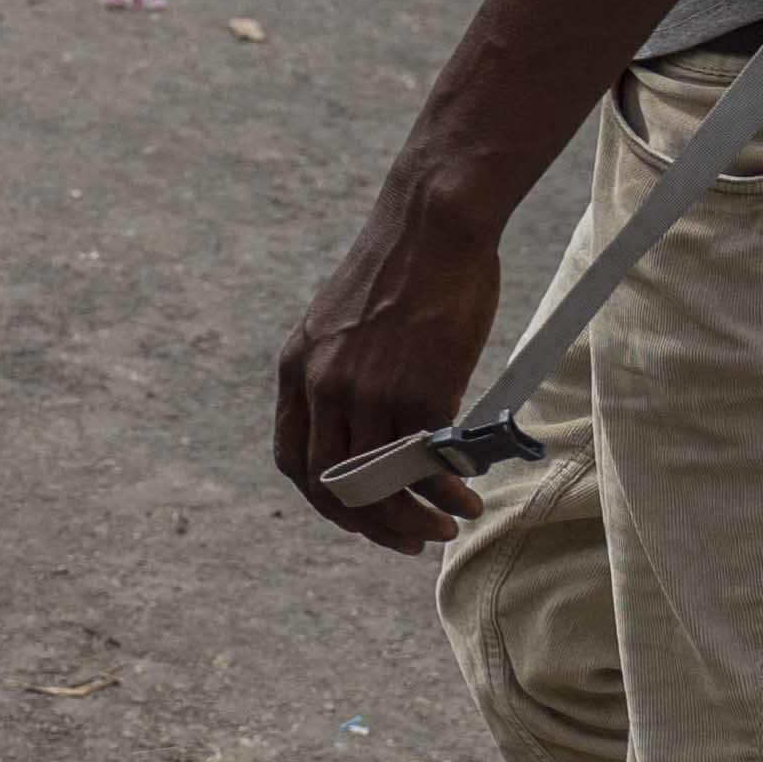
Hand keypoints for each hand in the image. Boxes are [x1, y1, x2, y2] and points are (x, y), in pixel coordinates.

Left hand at [265, 179, 509, 553]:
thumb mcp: (347, 325)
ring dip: (417, 516)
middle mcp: (321, 383)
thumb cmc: (404, 269)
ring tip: (449, 525)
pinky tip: (469, 497)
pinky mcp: (417, 387)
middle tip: (412, 540)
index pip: (293, 460)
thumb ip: (345, 374)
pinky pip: (427, 462)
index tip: (360, 517)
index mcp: (296, 367)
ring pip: (381, 482)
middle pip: (333, 484)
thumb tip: (376, 431)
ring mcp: (367, 388)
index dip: (325, 500)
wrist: (434, 222)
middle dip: (372, 524)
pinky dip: (448, 491)